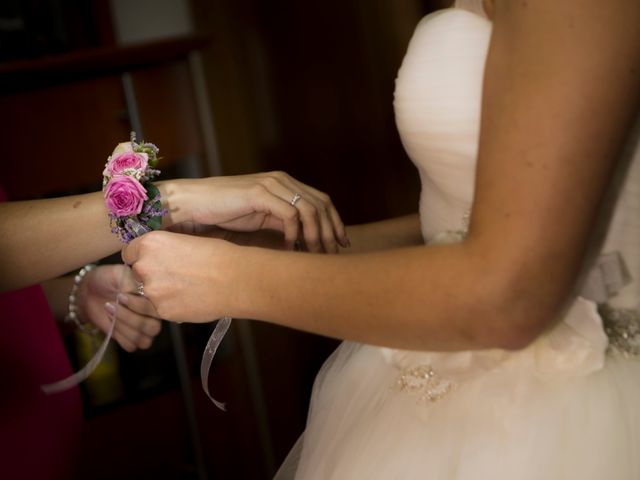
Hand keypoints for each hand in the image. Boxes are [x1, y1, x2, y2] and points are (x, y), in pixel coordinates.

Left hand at [77, 265, 161, 351]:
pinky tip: (110, 323)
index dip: (138, 306)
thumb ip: (132, 282)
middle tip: (112, 304)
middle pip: (152, 328)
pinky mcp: (129, 339)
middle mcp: (153, 316)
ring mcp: (142, 329)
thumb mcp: (120, 273)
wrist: (90, 289)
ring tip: (109, 311)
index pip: (156, 310)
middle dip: (130, 318)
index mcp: (155, 299)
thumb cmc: (108, 279)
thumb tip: (138, 294)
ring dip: (123, 327)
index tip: (120, 295)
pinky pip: (131, 346)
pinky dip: (120, 336)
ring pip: (144, 340)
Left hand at [121, 231, 236, 322]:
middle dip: (150, 275)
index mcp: (150, 244)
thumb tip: (159, 253)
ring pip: (146, 293)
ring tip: (185, 288)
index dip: (141, 257)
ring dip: (160, 292)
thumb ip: (165, 248)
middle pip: (136, 273)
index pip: (129, 252)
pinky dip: (170, 305)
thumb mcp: (186, 240)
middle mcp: (144, 267)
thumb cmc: (218, 255)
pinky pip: (159, 308)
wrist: (235, 280)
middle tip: (173, 276)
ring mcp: (152, 292)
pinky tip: (189, 299)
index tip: (153, 261)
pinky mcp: (162, 311)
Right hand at [162, 171, 347, 252]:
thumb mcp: (261, 218)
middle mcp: (282, 180)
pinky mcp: (259, 193)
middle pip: (321, 204)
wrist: (192, 204)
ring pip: (309, 210)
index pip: (322, 201)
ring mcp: (271, 184)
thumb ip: (282, 223)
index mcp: (285, 184)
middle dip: (331, 231)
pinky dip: (294, 233)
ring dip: (315, 235)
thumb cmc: (223, 213)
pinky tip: (290, 248)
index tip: (341, 244)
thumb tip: (305, 242)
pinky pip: (289, 214)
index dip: (335, 222)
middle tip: (333, 254)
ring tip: (314, 255)